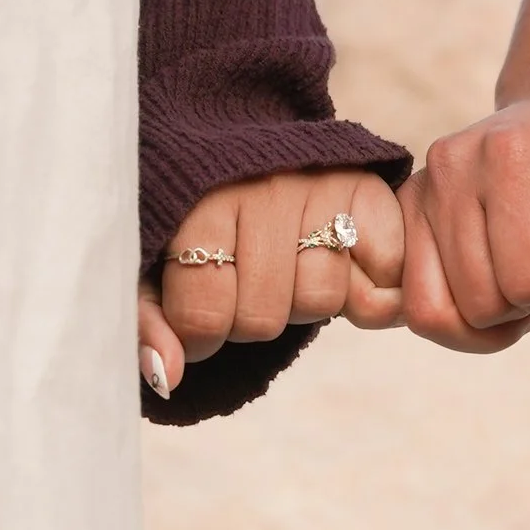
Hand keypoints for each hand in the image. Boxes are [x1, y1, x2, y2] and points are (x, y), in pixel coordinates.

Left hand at [139, 167, 403, 398]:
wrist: (251, 155)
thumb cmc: (197, 221)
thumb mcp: (152, 265)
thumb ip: (148, 321)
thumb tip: (167, 375)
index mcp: (197, 203)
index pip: (203, 314)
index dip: (199, 337)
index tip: (200, 316)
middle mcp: (262, 187)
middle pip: (263, 317)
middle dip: (251, 319)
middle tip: (249, 284)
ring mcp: (320, 184)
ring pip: (320, 298)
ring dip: (306, 300)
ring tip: (291, 267)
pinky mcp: (370, 189)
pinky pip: (381, 275)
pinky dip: (367, 286)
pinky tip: (340, 263)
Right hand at [402, 91, 529, 354]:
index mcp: (514, 159)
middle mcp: (453, 168)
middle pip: (478, 306)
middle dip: (521, 310)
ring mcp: (420, 187)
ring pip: (434, 313)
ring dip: (484, 319)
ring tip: (514, 280)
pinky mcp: (402, 208)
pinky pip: (411, 302)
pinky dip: (452, 314)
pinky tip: (484, 284)